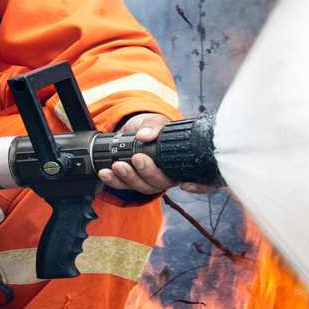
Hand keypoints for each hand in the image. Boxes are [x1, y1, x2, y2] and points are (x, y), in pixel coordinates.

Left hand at [97, 113, 215, 193]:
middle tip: (137, 159)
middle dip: (148, 174)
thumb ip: (152, 125)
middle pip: (163, 184)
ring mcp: (151, 180)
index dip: (199, 188)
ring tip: (117, 165)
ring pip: (144, 188)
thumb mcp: (155, 120)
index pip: (201, 182)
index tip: (186, 185)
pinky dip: (114, 181)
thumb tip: (145, 135)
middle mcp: (169, 175)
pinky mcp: (133, 182)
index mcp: (182, 163)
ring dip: (129, 178)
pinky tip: (106, 173)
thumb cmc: (152, 127)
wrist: (132, 130)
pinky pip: (125, 187)